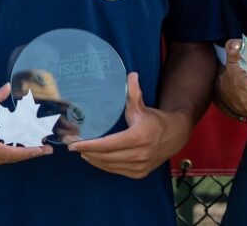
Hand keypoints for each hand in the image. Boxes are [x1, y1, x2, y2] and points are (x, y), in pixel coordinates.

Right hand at [0, 83, 50, 171]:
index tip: (41, 150)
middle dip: (27, 154)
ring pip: (1, 162)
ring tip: (33, 148)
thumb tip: (7, 87)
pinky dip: (5, 157)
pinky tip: (14, 150)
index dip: (26, 152)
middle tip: (45, 149)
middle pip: (7, 159)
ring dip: (17, 156)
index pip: (7, 153)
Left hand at [67, 73, 188, 178]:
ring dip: (92, 159)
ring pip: (109, 166)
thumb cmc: (155, 120)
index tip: (73, 143)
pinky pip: (116, 171)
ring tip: (80, 150)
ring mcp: (140, 166)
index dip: (89, 145)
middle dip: (86, 151)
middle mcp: (140, 154)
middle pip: (106, 156)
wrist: (175, 136)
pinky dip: (103, 165)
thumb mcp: (142, 106)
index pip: (108, 144)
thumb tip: (130, 74)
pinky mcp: (140, 173)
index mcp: (139, 137)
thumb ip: (134, 92)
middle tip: (70, 145)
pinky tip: (93, 158)